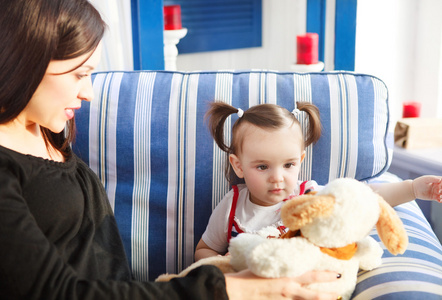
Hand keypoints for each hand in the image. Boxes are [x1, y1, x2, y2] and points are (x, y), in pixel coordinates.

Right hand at [225, 269, 340, 299]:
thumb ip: (279, 263)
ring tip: (330, 298)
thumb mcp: (266, 265)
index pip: (312, 276)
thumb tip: (285, 256)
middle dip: (329, 295)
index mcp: (287, 277)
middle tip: (339, 293)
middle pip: (314, 295)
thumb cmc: (248, 276)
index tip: (337, 274)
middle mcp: (289, 290)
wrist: (237, 291)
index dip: (326, 276)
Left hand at [412, 176, 441, 202]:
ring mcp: (437, 192)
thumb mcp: (425, 179)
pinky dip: (441, 200)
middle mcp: (438, 186)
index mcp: (437, 180)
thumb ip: (432, 179)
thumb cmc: (419, 182)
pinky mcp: (435, 197)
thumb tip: (440, 179)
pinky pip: (440, 199)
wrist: (414, 190)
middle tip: (438, 191)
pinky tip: (439, 201)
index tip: (439, 186)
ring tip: (439, 197)